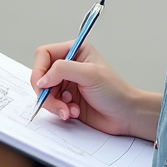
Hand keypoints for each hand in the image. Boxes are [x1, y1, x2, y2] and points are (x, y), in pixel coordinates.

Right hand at [31, 42, 154, 139]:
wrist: (126, 115)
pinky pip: (52, 104)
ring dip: (54, 104)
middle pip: (41, 75)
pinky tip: (74, 112)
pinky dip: (60, 110)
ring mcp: (67, 83)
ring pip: (45, 92)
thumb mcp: (90, 74)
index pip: (44, 54)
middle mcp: (69, 65)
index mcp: (75, 51)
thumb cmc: (115, 91)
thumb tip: (42, 79)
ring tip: (69, 110)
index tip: (44, 85)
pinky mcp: (67, 99)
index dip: (40, 70)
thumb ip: (63, 70)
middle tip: (58, 104)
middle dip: (47, 93)